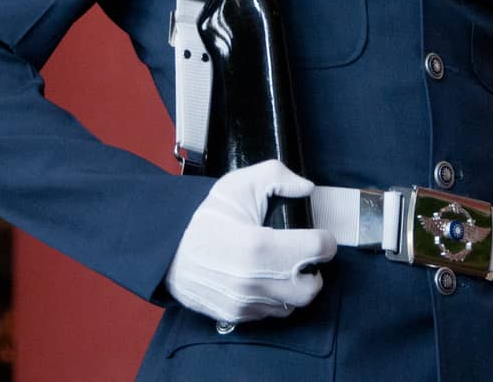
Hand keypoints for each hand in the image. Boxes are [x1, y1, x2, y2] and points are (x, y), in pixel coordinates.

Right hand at [165, 160, 335, 324]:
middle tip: (303, 255)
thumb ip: (278, 176)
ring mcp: (245, 302)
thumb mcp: (239, 184)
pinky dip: (275, 298)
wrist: (169, 251)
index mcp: (260, 246)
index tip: (317, 234)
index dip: (323, 239)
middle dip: (313, 269)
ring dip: (295, 286)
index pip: (318, 249)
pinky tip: (265, 280)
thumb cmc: (207, 218)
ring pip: (293, 304)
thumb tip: (306, 188)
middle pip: (312, 287)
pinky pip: (271, 313)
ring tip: (284, 268)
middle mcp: (254, 280)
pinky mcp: (237, 316)